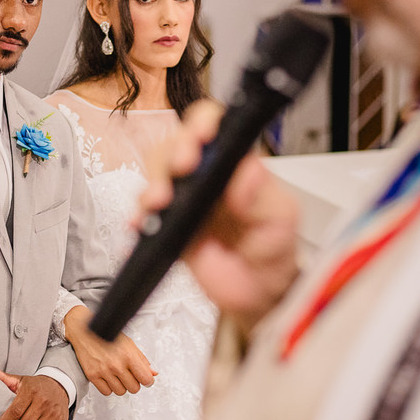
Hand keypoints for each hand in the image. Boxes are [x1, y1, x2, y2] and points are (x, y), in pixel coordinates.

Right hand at [63, 306, 156, 395]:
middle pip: (134, 388)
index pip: (145, 379)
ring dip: (121, 385)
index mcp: (128, 355)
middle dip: (134, 382)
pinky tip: (108, 378)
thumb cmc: (107, 335)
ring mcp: (104, 371)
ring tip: (118, 375)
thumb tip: (153, 373)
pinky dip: (109, 387)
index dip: (148, 380)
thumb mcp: (129, 344)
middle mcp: (116, 365)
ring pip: (120, 392)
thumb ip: (142, 360)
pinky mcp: (92, 375)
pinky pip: (106, 392)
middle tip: (130, 375)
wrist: (85, 331)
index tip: (145, 378)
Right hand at [140, 99, 300, 335]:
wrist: (256, 294)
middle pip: (178, 144)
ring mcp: (184, 198)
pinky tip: (141, 224)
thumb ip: (263, 197)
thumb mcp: (281, 221)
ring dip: (153, 182)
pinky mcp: (167, 224)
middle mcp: (207, 173)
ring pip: (157, 172)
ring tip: (159, 202)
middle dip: (174, 152)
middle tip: (181, 168)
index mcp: (237, 163)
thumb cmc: (272, 249)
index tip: (202, 137)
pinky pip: (145, 212)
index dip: (204, 124)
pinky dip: (139, 215)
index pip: (216, 127)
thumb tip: (248, 170)